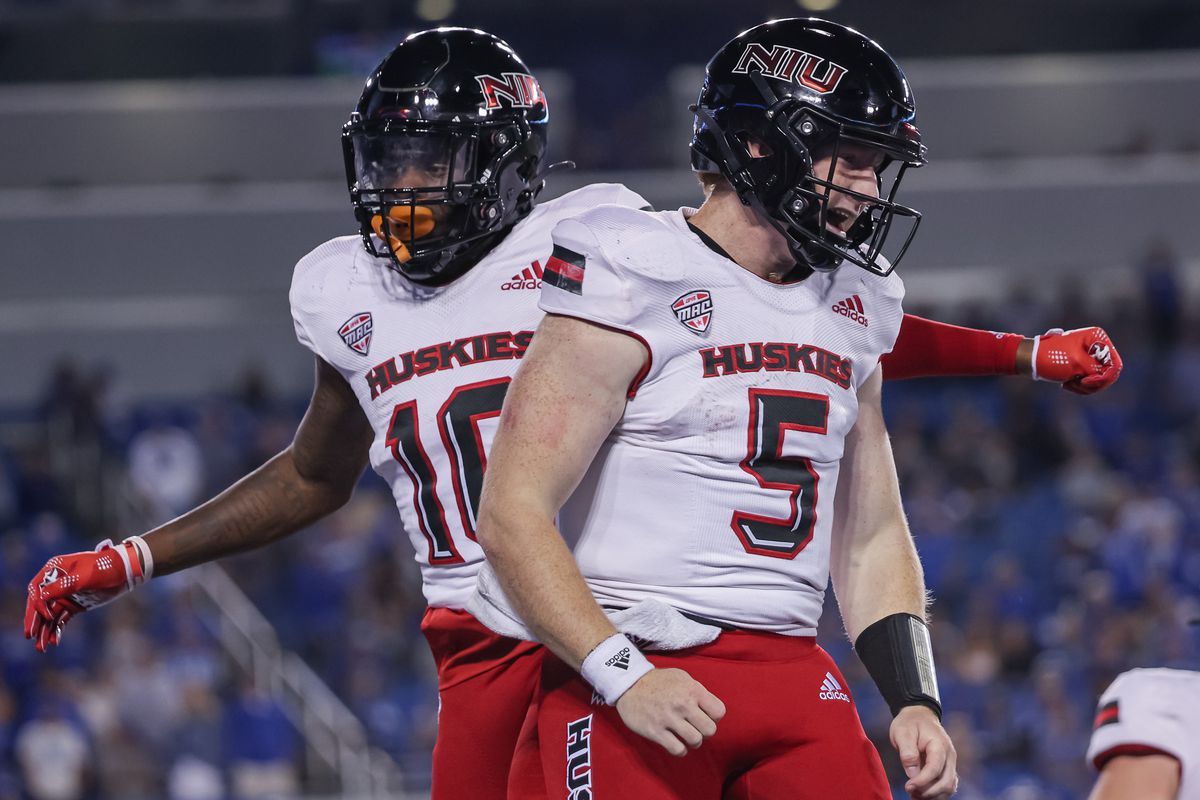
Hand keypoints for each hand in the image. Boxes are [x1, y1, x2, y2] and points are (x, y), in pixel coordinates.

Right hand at [24, 538, 147, 652]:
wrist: (125, 571)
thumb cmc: (105, 567)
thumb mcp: (85, 576)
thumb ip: (63, 586)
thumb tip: (40, 598)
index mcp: (55, 569)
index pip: (37, 589)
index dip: (37, 604)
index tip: (46, 616)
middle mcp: (56, 582)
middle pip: (39, 604)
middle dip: (35, 621)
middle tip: (29, 636)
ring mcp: (65, 595)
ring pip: (49, 615)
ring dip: (45, 630)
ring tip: (41, 648)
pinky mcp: (74, 605)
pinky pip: (61, 619)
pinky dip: (57, 630)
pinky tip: (54, 641)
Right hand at [614, 668, 725, 756]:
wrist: (629, 684)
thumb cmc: (658, 681)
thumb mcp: (682, 677)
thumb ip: (697, 691)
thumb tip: (710, 708)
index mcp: (692, 689)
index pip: (719, 711)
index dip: (714, 716)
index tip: (704, 715)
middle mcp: (682, 704)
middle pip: (710, 730)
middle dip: (705, 731)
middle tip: (696, 727)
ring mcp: (668, 719)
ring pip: (695, 741)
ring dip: (693, 741)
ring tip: (686, 736)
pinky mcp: (655, 731)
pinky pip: (677, 749)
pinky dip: (680, 750)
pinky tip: (676, 743)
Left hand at [890, 705, 957, 798]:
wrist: (919, 715)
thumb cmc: (910, 723)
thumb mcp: (902, 732)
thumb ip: (907, 752)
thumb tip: (912, 774)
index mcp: (939, 744)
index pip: (935, 768)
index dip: (922, 781)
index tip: (908, 787)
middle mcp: (950, 755)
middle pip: (946, 782)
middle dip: (928, 791)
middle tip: (910, 792)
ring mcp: (950, 763)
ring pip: (949, 787)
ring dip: (933, 795)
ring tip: (914, 794)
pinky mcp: (947, 768)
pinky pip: (947, 785)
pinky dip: (936, 793)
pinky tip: (921, 793)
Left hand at [1032, 327, 1122, 393]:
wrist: (1031, 360)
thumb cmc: (1052, 358)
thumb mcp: (1078, 364)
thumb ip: (1097, 370)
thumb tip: (1109, 375)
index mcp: (1097, 338)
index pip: (1114, 364)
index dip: (1103, 377)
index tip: (1085, 381)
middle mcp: (1097, 345)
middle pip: (1109, 374)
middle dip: (1092, 383)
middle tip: (1075, 383)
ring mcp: (1091, 356)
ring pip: (1100, 381)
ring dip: (1084, 387)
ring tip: (1068, 383)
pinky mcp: (1084, 366)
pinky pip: (1091, 383)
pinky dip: (1079, 387)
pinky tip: (1066, 384)